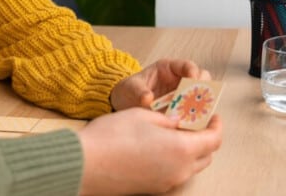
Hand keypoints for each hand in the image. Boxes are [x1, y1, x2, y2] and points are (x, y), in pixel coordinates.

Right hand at [79, 108, 221, 194]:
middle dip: (204, 138)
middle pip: (206, 155)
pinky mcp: (154, 188)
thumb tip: (177, 122)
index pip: (214, 139)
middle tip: (192, 122)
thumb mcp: (142, 115)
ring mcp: (168, 182)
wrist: (86, 164)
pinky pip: (174, 173)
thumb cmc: (112, 136)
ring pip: (191, 166)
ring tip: (173, 133)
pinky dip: (174, 160)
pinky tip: (157, 147)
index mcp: (182, 149)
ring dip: (189, 150)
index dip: (216, 125)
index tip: (212, 115)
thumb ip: (166, 119)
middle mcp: (181, 170)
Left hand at [110, 59, 210, 110]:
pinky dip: (197, 118)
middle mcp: (180, 81)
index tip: (193, 79)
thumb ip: (138, 91)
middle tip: (200, 98)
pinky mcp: (184, 112)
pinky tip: (193, 124)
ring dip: (203, 105)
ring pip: (202, 98)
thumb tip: (147, 98)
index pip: (187, 66)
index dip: (193, 71)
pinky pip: (196, 114)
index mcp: (168, 69)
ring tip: (198, 113)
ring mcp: (184, 97)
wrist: (124, 105)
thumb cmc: (128, 90)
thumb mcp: (130, 88)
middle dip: (203, 88)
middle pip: (202, 80)